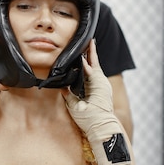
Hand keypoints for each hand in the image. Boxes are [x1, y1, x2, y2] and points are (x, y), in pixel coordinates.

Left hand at [62, 40, 130, 164]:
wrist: (99, 123)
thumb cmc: (88, 119)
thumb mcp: (74, 105)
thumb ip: (69, 95)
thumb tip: (62, 86)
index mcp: (89, 89)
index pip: (84, 73)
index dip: (81, 65)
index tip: (76, 57)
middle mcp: (94, 84)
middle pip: (90, 65)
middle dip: (87, 54)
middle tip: (84, 42)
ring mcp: (99, 81)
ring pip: (93, 62)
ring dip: (90, 52)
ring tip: (88, 40)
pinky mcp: (101, 80)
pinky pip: (94, 66)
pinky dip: (91, 57)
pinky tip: (87, 48)